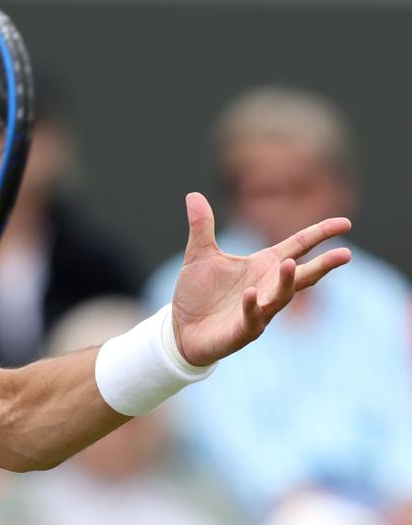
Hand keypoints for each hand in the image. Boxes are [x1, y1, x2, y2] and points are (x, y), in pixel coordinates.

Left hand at [170, 193, 350, 365]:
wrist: (180, 329)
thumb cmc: (198, 293)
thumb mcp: (199, 255)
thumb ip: (202, 226)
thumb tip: (193, 194)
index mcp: (264, 265)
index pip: (298, 245)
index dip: (321, 234)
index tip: (346, 223)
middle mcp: (267, 286)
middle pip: (303, 275)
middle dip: (324, 265)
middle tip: (346, 254)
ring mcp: (259, 310)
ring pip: (281, 296)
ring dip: (287, 281)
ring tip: (290, 263)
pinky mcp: (243, 330)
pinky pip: (252, 318)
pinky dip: (252, 306)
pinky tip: (249, 294)